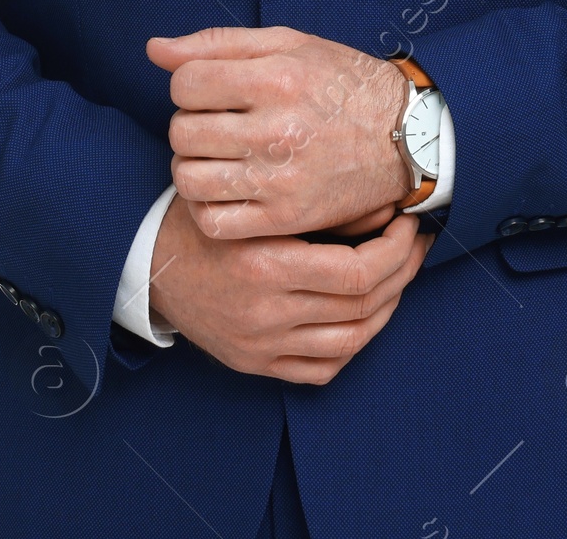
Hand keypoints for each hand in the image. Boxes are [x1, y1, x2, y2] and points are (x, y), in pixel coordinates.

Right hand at [146, 193, 432, 382]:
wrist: (150, 262)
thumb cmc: (207, 216)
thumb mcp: (255, 196)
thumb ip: (316, 204)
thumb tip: (386, 206)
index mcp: (265, 265)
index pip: (356, 272)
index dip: (395, 252)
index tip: (407, 227)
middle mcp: (265, 312)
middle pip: (361, 306)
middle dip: (401, 274)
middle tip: (416, 247)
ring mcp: (260, 345)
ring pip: (349, 341)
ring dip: (386, 309)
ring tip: (398, 278)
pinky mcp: (255, 363)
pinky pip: (321, 370)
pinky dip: (353, 346)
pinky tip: (364, 316)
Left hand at [147, 26, 413, 239]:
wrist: (406, 136)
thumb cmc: (342, 83)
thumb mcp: (288, 43)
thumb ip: (217, 43)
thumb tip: (153, 49)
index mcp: (277, 78)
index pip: (185, 84)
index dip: (187, 85)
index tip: (209, 89)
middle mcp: (276, 129)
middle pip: (182, 132)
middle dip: (189, 124)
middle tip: (215, 123)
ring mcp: (280, 179)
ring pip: (189, 178)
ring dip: (192, 165)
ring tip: (216, 156)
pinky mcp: (286, 219)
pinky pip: (213, 221)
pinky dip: (206, 205)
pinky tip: (225, 188)